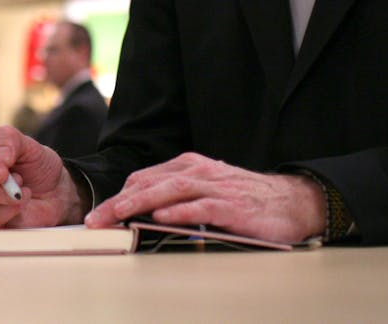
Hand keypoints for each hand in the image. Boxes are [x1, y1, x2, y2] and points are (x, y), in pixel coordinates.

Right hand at [0, 125, 82, 228]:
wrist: (55, 193)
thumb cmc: (37, 167)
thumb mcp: (29, 146)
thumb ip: (11, 140)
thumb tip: (0, 157)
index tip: (3, 171)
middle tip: (15, 182)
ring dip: (1, 199)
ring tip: (21, 192)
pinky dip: (6, 213)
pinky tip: (19, 206)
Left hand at [86, 152, 324, 243]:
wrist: (292, 201)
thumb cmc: (245, 199)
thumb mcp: (205, 190)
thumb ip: (176, 196)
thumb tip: (141, 212)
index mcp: (188, 166)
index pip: (143, 179)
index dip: (118, 196)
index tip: (97, 214)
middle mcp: (198, 171)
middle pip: (149, 183)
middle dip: (118, 202)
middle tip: (95, 220)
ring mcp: (215, 187)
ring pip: (169, 190)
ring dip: (140, 203)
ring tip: (118, 215)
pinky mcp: (232, 206)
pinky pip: (201, 207)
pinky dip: (179, 211)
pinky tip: (161, 217)